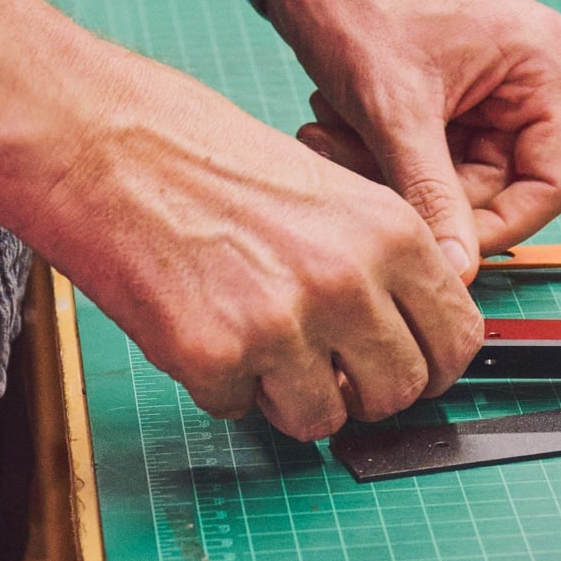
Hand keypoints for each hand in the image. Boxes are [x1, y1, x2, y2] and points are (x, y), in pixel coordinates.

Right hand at [28, 61, 483, 440]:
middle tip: (326, 371)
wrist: (102, 140)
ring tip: (255, 345)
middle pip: (399, 392)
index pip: (458, 340)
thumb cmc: (206, 157)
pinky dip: (219, 384)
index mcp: (393, 234)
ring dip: (291, 399)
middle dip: (364, 394)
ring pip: (324, 420)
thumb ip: (381, 265)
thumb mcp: (333, 191)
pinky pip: (239, 410)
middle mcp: (351, 281)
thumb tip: (407, 338)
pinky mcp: (216, 355)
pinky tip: (198, 325)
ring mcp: (285, 323)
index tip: (407, 370)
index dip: (432, 367)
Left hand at [254, 0, 560, 280]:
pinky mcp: (445, 90)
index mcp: (543, 66)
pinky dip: (378, 154)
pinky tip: (333, 126)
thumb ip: (431, 196)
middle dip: (421, 192)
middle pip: (496, 183)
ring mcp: (486, 84)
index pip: (551, 182)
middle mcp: (527, 76)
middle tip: (357, 178)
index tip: (441, 250)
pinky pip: (424, 153)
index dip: (497, 226)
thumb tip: (457, 272)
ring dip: (389, 173)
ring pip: (451, 175)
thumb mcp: (395, 108)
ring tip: (330, 137)